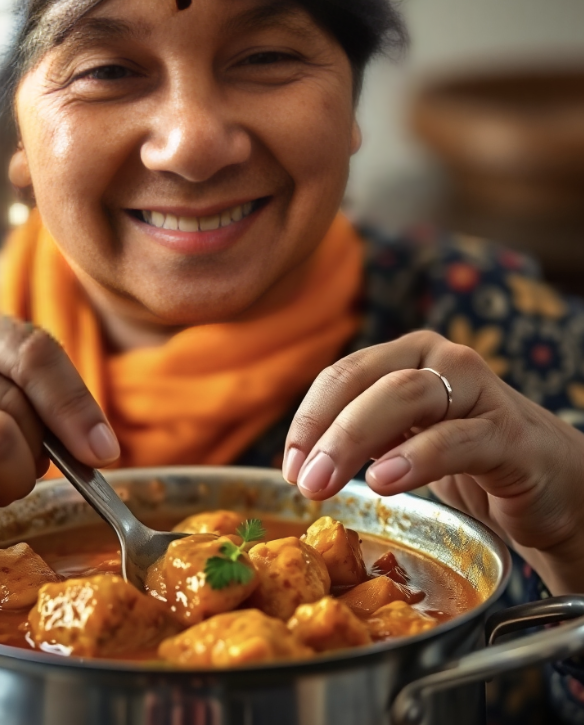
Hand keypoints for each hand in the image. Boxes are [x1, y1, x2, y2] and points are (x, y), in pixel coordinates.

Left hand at [282, 331, 583, 593]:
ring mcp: (478, 389)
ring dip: (354, 439)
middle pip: (364, 381)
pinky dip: (415, 458)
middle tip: (301, 480)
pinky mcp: (509, 432)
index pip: (341, 376)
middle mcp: (439, 359)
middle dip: (323, 430)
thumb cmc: (469, 460)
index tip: (288, 465)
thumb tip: (300, 460)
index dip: (307, 419)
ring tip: (325, 483)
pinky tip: (384, 482)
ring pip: (403, 397)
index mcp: (406, 357)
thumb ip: (362, 436)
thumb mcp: (403, 441)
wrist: (554, 485)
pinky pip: (456, 438)